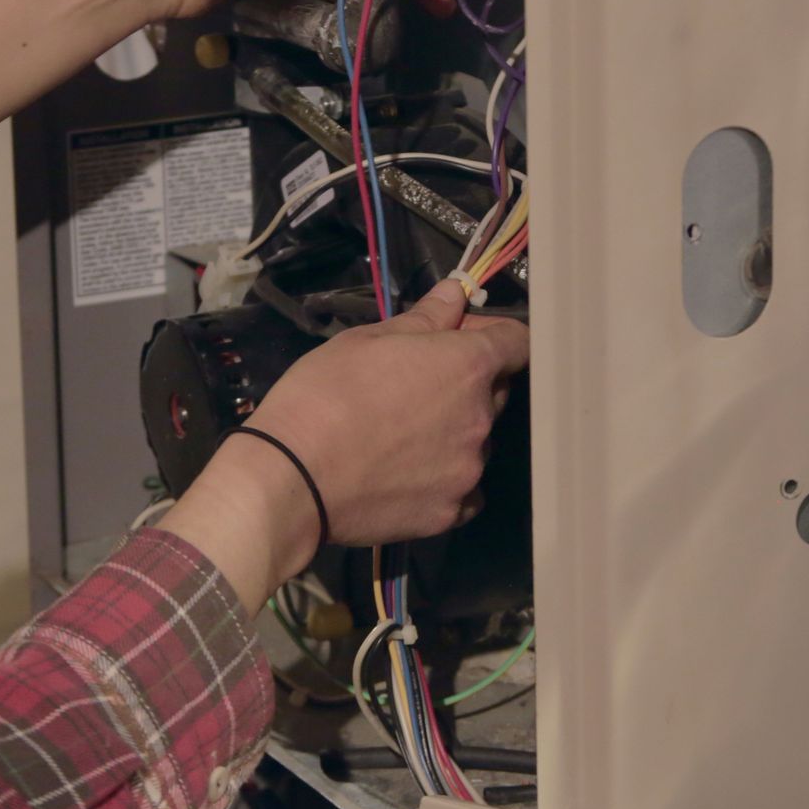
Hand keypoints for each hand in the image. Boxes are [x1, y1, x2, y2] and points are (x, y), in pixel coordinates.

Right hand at [157, 281, 527, 612]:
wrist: (291, 478)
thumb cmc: (324, 395)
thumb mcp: (367, 339)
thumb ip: (424, 318)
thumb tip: (456, 294)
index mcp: (467, 367)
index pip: (518, 342)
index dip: (494, 334)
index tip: (461, 336)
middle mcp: (481, 420)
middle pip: (497, 392)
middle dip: (469, 383)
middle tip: (416, 384)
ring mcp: (469, 471)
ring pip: (477, 442)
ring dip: (454, 431)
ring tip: (400, 435)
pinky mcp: (448, 514)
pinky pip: (464, 490)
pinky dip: (445, 478)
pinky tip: (408, 474)